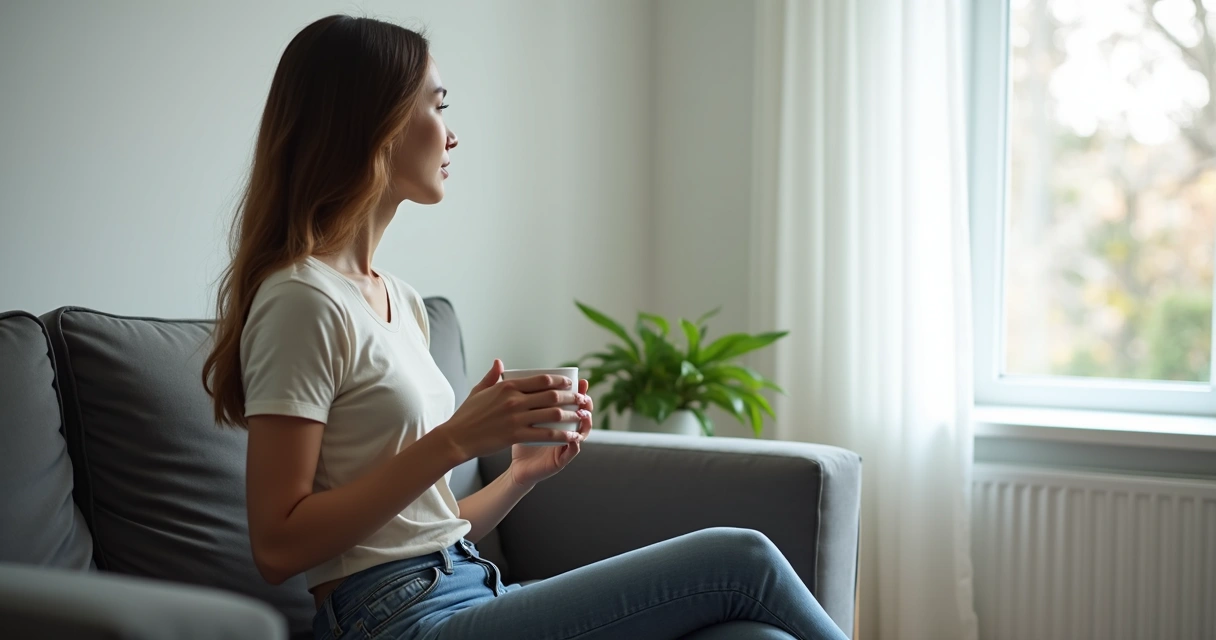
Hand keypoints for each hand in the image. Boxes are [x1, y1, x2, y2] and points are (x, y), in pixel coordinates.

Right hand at [433, 359, 584, 462]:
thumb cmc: (466, 415)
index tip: (570, 384)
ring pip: (552, 413)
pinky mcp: (516, 435)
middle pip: (551, 395)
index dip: (560, 381)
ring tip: (582, 415)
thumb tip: (499, 362)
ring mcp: (516, 418)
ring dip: (571, 414)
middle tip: (581, 399)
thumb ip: (492, 377)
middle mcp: (514, 400)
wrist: (457, 438)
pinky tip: (572, 436)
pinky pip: (546, 434)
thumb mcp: (478, 391)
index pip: (541, 380)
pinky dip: (562, 435)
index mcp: (507, 386)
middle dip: (571, 396)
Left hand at [508, 378, 593, 487]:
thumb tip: (500, 365)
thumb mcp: (517, 415)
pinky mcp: (560, 461)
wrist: (514, 467)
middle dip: (586, 404)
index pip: (571, 401)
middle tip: (584, 396)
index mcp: (556, 418)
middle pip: (581, 414)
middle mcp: (564, 430)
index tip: (579, 380)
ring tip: (584, 414)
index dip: (578, 391)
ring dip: (586, 423)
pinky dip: (575, 445)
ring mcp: (564, 445)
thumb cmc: (516, 438)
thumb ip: (516, 396)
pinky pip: (571, 452)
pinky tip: (575, 438)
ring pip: (582, 432)